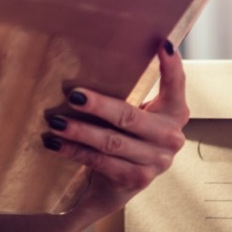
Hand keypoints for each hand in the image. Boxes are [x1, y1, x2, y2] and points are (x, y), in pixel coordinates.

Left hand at [43, 41, 189, 217]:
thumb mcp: (134, 114)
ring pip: (112, 142)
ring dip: (81, 131)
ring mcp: (156, 161)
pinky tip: (57, 144)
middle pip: (131, 117)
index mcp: (174, 113)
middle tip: (73, 96)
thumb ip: (130, 91)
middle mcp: (170, 137)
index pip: (176, 85)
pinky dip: (76, 151)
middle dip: (99, 106)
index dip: (171, 66)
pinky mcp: (137, 179)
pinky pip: (101, 161)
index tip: (163, 44)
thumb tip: (102, 57)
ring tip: (56, 123)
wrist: (118, 187)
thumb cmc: (124, 138)